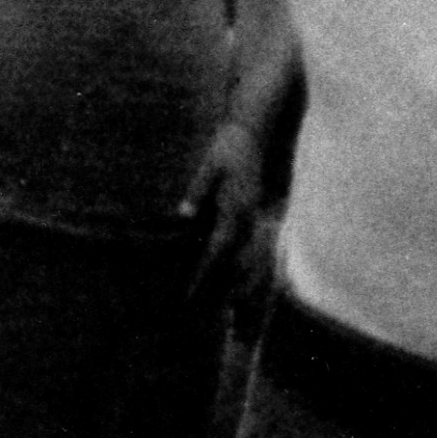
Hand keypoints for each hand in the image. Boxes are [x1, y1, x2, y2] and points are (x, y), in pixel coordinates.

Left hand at [181, 121, 267, 297]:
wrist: (254, 129)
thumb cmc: (229, 146)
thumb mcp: (210, 165)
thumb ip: (198, 190)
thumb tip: (183, 214)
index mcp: (235, 208)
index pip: (218, 249)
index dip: (204, 273)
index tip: (190, 293)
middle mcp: (247, 215)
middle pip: (233, 258)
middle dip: (218, 284)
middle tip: (201, 307)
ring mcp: (252, 212)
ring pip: (242, 253)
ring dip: (229, 275)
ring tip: (219, 299)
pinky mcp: (251, 209)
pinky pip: (243, 241)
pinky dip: (234, 258)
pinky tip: (225, 267)